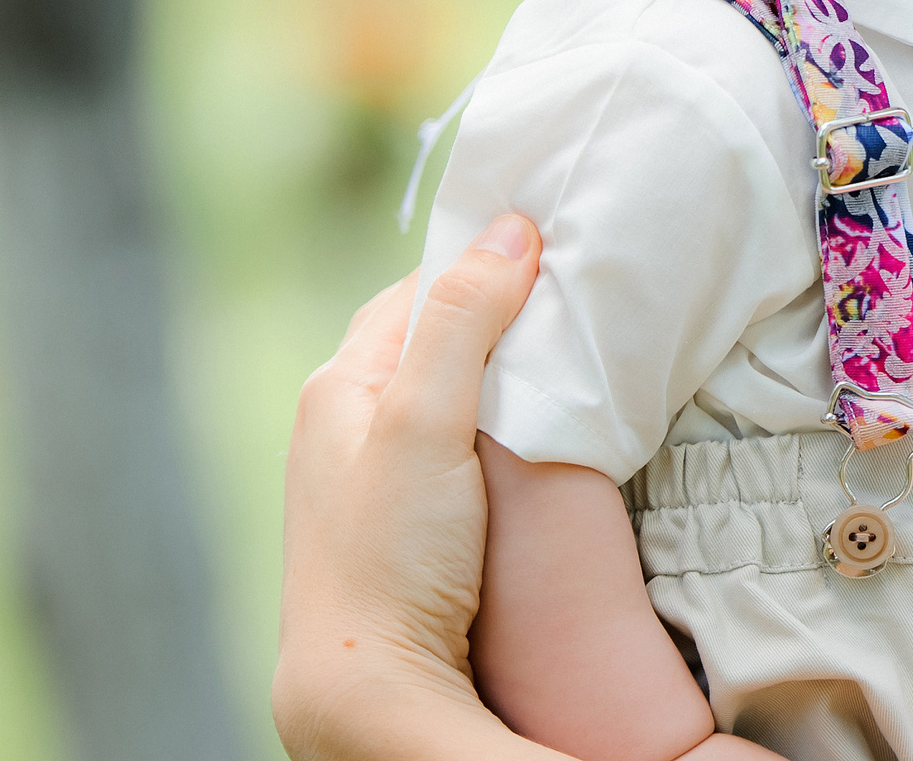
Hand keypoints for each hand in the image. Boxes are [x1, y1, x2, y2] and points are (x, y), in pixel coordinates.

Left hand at [272, 215, 552, 760]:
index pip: (422, 288)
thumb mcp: (427, 422)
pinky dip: (494, 422)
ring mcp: (369, 472)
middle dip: (496, 312)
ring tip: (564, 363)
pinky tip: (532, 436)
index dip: (486, 263)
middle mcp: (343, 420)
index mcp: (339, 384)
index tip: (557, 252)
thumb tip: (512, 227)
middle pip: (432, 336)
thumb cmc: (391, 553)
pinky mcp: (400, 517)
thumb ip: (463, 323)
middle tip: (573, 304)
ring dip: (498, 372)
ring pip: (444, 390)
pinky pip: (452, 440)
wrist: (365, 684)